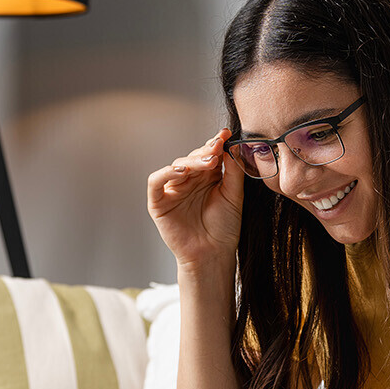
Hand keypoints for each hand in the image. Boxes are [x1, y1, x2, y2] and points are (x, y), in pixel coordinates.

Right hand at [148, 128, 245, 272]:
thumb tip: (232, 147)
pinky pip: (156, 182)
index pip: (208, 155)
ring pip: (177, 166)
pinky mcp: (158, 202)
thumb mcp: (234, 196)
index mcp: (207, 178)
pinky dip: (166, 173)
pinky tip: (181, 171)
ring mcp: (173, 191)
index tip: (225, 134)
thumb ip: (233, 172)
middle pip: (193, 158)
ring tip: (207, 162)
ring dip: (191, 161)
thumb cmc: (224, 228)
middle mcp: (189, 181)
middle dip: (205, 151)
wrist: (214, 253)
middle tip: (217, 148)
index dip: (215, 143)